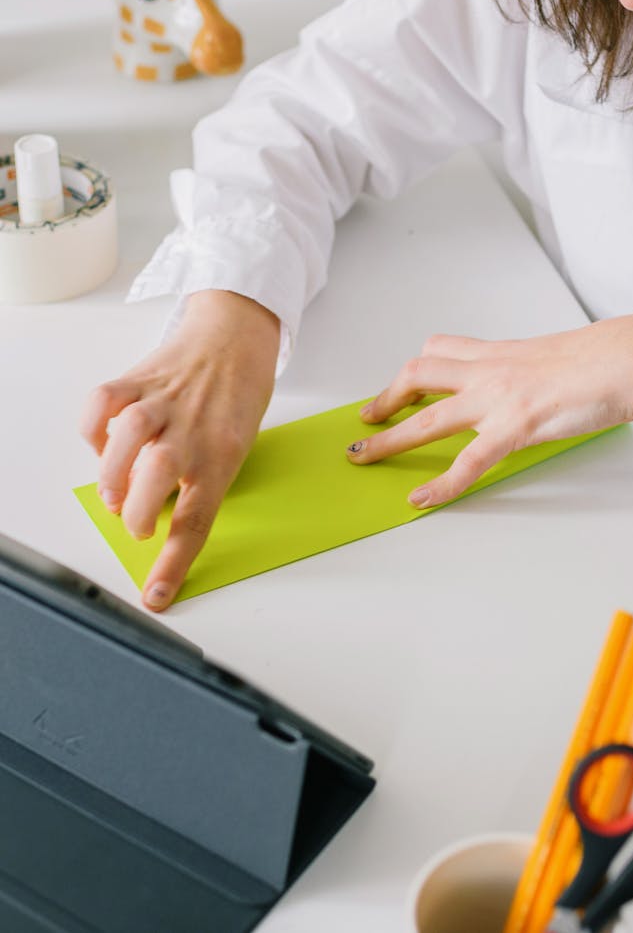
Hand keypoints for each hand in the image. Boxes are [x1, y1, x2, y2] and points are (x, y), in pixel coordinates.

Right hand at [81, 290, 279, 609]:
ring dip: (111, 476)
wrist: (237, 336)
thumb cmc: (238, 397)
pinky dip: (93, 429)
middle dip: (135, 515)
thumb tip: (158, 514)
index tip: (155, 596)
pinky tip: (103, 443)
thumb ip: (201, 478)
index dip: (173, 563)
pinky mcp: (138, 378)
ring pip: (126, 440)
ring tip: (115, 492)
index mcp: (223, 455)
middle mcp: (191, 429)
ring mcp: (163, 402)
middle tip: (136, 524)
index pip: (196, 520)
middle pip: (156, 480)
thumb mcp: (235, 446)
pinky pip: (103, 403)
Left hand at [346, 314, 632, 506]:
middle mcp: (491, 370)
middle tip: (366, 418)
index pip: (442, 350)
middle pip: (418, 376)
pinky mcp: (515, 426)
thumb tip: (533, 385)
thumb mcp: (557, 355)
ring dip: (389, 438)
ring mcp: (499, 398)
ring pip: (427, 418)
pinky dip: (441, 484)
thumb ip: (534, 370)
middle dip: (386, 398)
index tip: (400, 385)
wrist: (631, 357)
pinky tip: (421, 499)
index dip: (414, 370)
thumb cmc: (608, 357)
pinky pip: (469, 461)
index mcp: (501, 352)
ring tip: (362, 457)